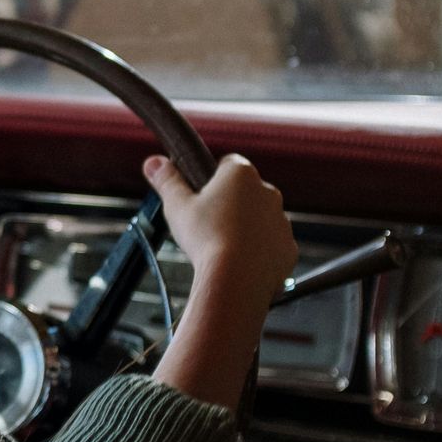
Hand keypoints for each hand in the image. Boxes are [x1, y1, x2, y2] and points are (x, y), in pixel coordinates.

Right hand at [145, 153, 295, 300]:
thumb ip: (167, 180)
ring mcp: (281, 221)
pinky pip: (272, 244)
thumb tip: (153, 162)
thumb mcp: (176, 206)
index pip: (228, 163)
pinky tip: (239, 261)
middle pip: (246, 191)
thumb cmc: (206, 239)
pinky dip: (258, 250)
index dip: (212, 178)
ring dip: (245, 227)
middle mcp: (268, 192)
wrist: (236, 280)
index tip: (200, 194)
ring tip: (221, 246)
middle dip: (230, 203)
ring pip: (260, 218)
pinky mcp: (288, 248)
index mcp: (241, 174)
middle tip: (207, 222)